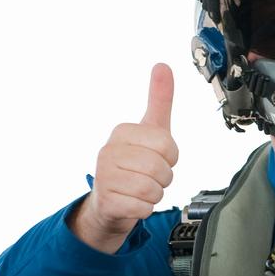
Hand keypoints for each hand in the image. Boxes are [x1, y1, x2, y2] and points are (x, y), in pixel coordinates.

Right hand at [70, 64, 178, 253]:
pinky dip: (144, 209)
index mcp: (122, 132)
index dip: (170, 157)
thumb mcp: (150, 130)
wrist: (110, 202)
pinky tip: (133, 202)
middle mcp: (108, 151)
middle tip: (149, 176)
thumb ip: (159, 99)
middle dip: (163, 177)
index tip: (157, 157)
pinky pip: (143, 208)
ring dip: (155, 194)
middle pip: (161, 168)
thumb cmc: (134, 163)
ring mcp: (104, 177)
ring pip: (153, 189)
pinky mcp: (107, 201)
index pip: (167, 144)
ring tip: (141, 189)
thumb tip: (163, 66)